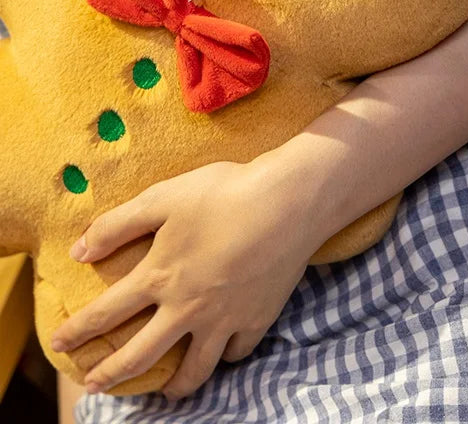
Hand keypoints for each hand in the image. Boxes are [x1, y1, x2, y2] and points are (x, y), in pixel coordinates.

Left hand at [51, 156, 327, 399]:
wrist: (288, 202)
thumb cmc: (225, 192)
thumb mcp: (165, 197)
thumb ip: (118, 224)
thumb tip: (78, 250)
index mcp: (160, 276)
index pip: (107, 312)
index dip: (79, 330)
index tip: (60, 342)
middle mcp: (188, 308)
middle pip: (141, 355)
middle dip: (112, 375)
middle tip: (95, 386)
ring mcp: (225, 319)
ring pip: (194, 369)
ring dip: (173, 387)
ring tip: (167, 393)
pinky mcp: (258, 318)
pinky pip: (237, 352)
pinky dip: (226, 357)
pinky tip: (222, 352)